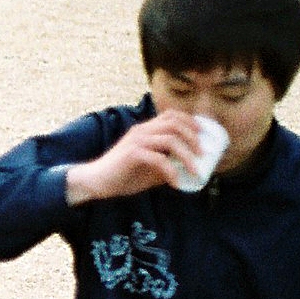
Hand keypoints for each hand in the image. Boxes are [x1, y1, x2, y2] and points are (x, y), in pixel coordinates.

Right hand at [63, 111, 204, 205]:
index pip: (171, 115)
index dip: (190, 121)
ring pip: (170, 140)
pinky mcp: (132, 154)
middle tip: (203, 154)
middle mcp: (141, 131)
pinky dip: (171, 171)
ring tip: (195, 170)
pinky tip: (176, 183)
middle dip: (194, 137)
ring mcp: (136, 141)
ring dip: (187, 155)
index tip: (203, 134)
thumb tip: (186, 171)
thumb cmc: (121, 176)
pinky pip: (159, 159)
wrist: (95, 182)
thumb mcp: (148, 169)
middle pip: (175, 124)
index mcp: (145, 130)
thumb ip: (165, 166)